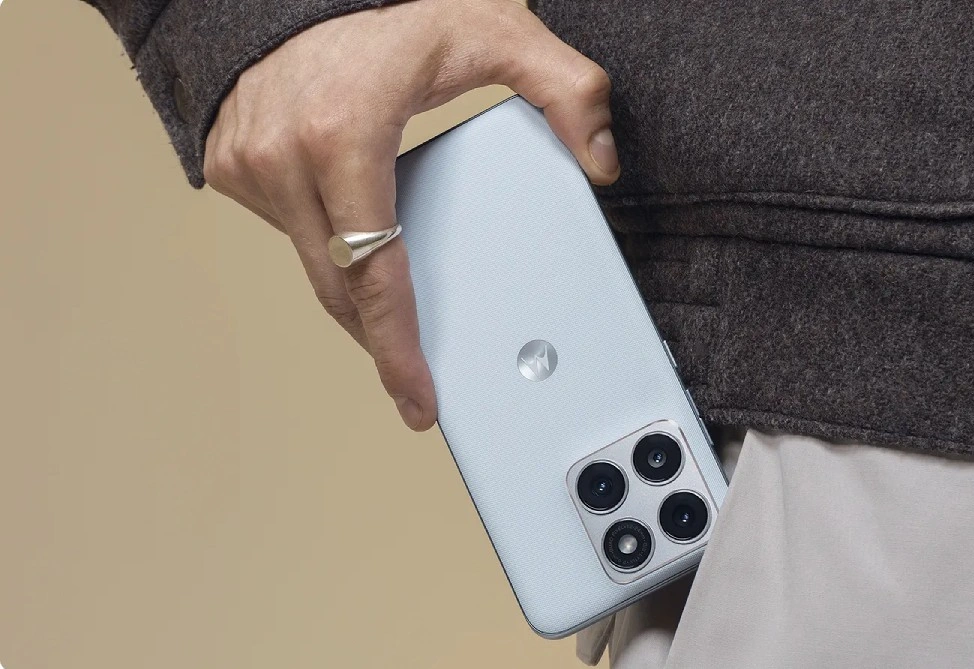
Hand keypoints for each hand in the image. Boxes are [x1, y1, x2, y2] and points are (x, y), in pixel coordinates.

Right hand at [203, 0, 617, 429]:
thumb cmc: (388, 6)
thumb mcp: (496, 30)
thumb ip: (566, 89)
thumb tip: (602, 161)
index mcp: (342, 135)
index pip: (376, 272)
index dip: (398, 348)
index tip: (418, 399)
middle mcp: (282, 156)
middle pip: (340, 288)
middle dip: (383, 343)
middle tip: (419, 384)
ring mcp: (247, 164)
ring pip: (312, 266)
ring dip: (357, 291)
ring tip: (399, 309)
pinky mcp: (228, 167)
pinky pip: (287, 235)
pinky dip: (327, 248)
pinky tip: (360, 237)